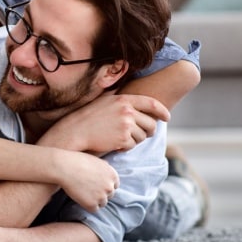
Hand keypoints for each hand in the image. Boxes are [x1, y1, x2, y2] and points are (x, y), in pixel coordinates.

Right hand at [42, 92, 169, 154]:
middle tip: (142, 134)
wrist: (74, 132)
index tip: (166, 117)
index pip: (151, 103)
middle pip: (151, 123)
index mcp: (123, 99)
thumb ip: (119, 98)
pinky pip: (133, 145)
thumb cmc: (88, 118)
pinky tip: (115, 143)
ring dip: (136, 140)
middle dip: (148, 131)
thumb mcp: (104, 101)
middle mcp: (127, 110)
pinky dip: (127, 146)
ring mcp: (126, 125)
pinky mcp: (123, 139)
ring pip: (143, 136)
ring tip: (120, 138)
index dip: (162, 111)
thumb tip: (129, 95)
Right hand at [54, 150, 119, 211]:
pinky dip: (88, 205)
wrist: (65, 167)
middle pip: (109, 195)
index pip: (114, 185)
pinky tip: (81, 198)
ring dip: (95, 200)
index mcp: (112, 175)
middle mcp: (110, 186)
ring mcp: (101, 196)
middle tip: (89, 189)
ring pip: (102, 203)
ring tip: (84, 193)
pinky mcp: (92, 204)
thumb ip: (104, 166)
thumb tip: (108, 167)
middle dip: (101, 193)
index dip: (105, 185)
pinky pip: (93, 209)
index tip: (97, 185)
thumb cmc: (77, 160)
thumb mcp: (96, 160)